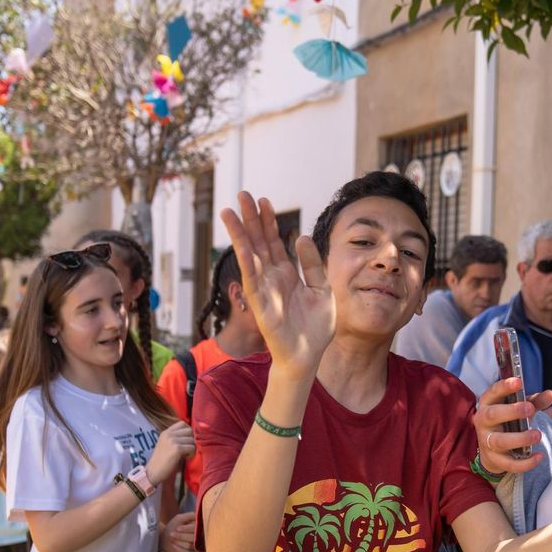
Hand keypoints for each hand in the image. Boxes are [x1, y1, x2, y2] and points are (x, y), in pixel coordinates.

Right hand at [146, 421, 194, 483]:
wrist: (153, 472)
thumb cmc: (162, 461)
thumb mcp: (167, 445)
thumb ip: (177, 438)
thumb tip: (192, 437)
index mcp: (166, 432)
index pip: (183, 423)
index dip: (188, 432)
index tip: (186, 442)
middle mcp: (169, 434)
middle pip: (189, 431)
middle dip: (191, 440)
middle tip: (187, 450)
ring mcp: (172, 440)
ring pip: (192, 440)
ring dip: (192, 448)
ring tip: (186, 455)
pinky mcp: (177, 448)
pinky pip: (192, 447)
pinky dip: (192, 454)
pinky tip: (187, 458)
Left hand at [162, 510, 195, 551]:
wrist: (164, 538)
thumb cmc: (173, 526)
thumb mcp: (179, 518)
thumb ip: (190, 515)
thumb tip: (199, 516)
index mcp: (198, 527)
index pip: (197, 528)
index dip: (187, 529)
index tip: (177, 528)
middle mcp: (200, 537)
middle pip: (194, 538)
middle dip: (181, 536)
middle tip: (171, 534)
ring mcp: (196, 546)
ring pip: (190, 545)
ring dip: (178, 542)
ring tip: (172, 539)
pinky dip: (179, 549)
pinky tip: (174, 545)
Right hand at [220, 191, 333, 378]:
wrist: (309, 356)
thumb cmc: (315, 327)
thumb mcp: (322, 288)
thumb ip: (312, 263)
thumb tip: (299, 236)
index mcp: (286, 273)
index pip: (273, 241)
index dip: (268, 220)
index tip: (263, 200)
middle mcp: (271, 278)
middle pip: (257, 242)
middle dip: (250, 218)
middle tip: (242, 194)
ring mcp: (264, 290)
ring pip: (249, 256)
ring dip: (239, 234)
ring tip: (229, 211)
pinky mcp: (261, 306)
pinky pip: (252, 280)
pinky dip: (246, 262)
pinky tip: (241, 244)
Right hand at [473, 376, 551, 475]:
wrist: (493, 449)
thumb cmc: (507, 421)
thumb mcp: (520, 408)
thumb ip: (535, 402)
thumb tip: (551, 394)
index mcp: (488, 403)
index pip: (493, 392)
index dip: (504, 387)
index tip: (518, 382)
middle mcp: (484, 422)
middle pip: (493, 415)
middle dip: (511, 411)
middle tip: (530, 409)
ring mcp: (487, 441)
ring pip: (500, 441)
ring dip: (520, 438)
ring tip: (537, 435)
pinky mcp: (494, 459)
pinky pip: (508, 463)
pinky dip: (525, 462)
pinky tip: (539, 456)